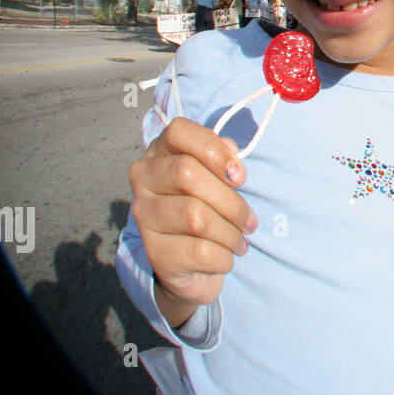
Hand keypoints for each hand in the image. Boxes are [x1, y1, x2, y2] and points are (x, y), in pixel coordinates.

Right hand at [129, 118, 256, 318]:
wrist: (188, 262)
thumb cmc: (208, 206)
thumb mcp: (216, 177)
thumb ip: (222, 157)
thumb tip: (230, 149)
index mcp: (160, 153)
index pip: (179, 132)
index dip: (213, 149)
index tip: (239, 176)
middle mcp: (144, 179)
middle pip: (187, 174)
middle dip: (231, 201)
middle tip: (250, 221)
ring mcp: (144, 216)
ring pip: (196, 217)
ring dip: (231, 233)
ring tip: (241, 241)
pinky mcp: (154, 252)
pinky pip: (199, 251)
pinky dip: (224, 257)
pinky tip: (226, 257)